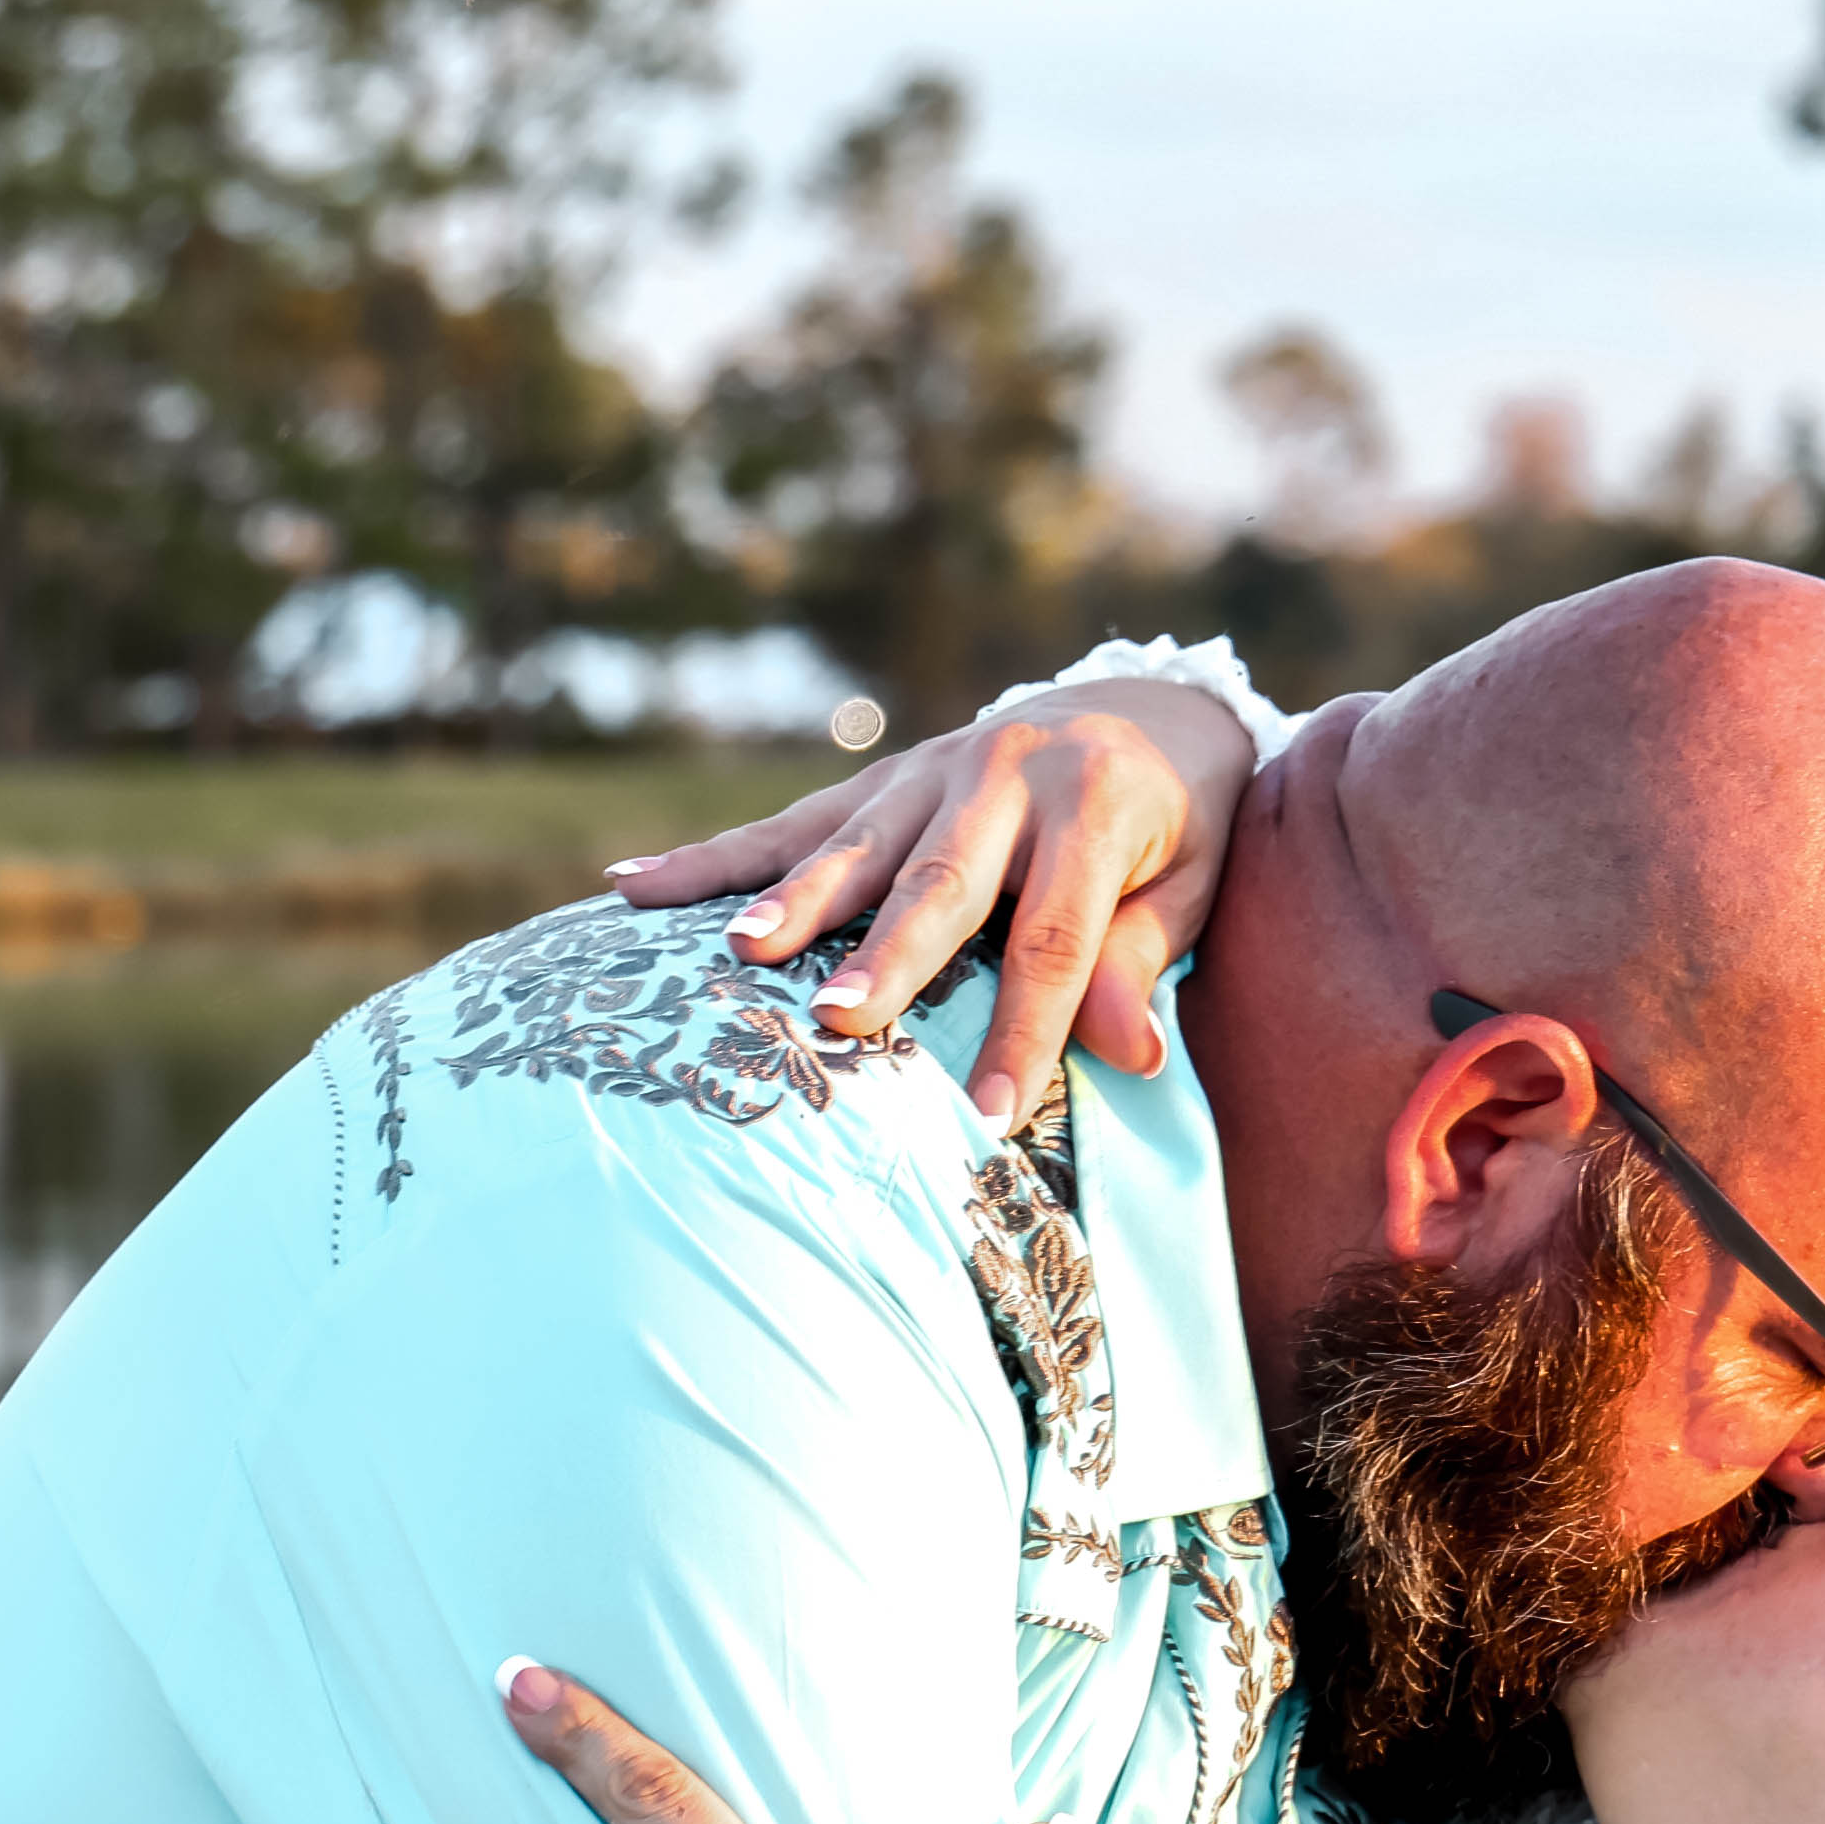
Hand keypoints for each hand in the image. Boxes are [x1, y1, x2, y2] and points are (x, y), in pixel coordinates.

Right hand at [607, 674, 1261, 1112]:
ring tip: (741, 951)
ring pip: (854, 845)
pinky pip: (791, 822)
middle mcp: (1005, 775)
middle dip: (887, 956)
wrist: (1147, 708)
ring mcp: (932, 770)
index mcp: (1096, 804)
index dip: (1022, 1030)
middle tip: (840, 1018)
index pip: (1055, 939)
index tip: (986, 1115)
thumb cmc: (1177, 824)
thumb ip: (1147, 958)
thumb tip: (1129, 1054)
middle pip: (939, 885)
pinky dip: (713, 857)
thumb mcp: (1194, 882)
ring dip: (795, 901)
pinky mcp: (880, 780)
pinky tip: (630, 883)